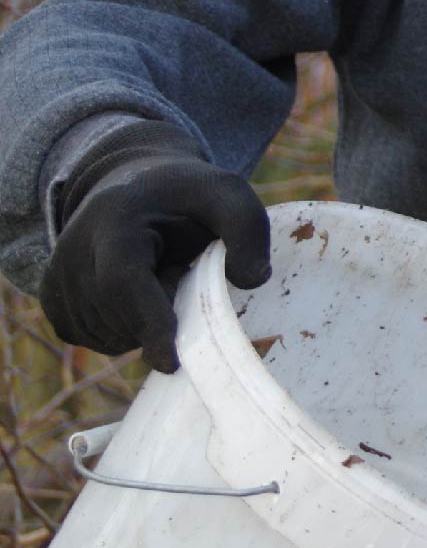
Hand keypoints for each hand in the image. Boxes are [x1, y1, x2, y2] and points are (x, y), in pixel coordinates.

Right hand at [41, 121, 271, 372]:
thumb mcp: (230, 197)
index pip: (123, 282)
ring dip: (142, 324)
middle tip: (179, 273)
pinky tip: (137, 293)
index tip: (171, 363)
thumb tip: (252, 280)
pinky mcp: (52, 298)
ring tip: (156, 274)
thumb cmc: (190, 196)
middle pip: (118, 316)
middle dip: (160, 316)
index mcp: (115, 220)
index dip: (148, 323)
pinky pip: (92, 338)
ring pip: (106, 334)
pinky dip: (123, 331)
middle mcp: (73, 249)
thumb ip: (248, 232)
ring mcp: (56, 275)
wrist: (137, 183)